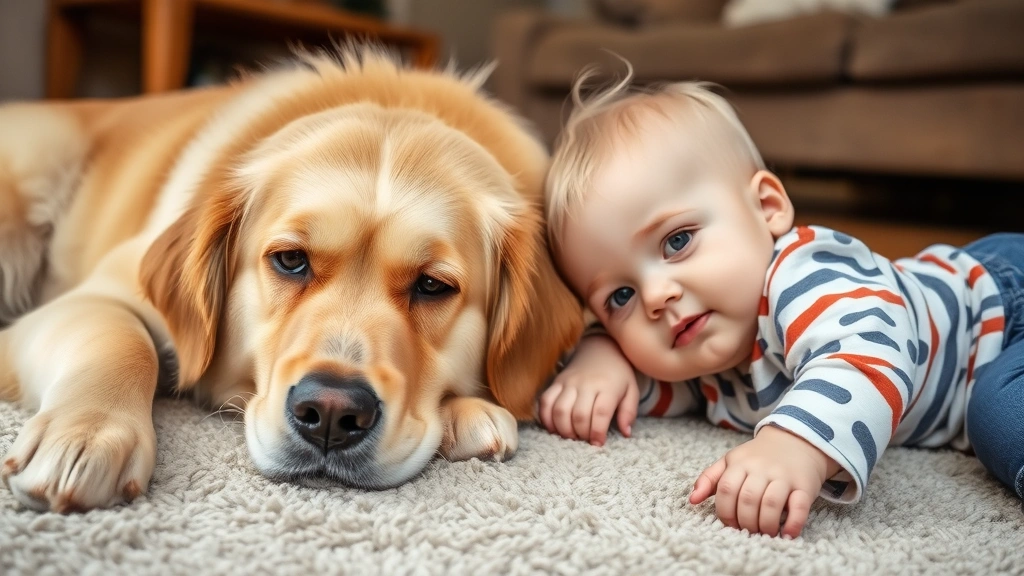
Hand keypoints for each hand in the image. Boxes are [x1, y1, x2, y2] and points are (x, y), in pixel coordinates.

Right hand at [538, 335, 638, 445]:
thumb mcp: (631, 390)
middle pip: (578, 415)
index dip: (597, 432)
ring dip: (563, 429)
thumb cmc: (618, 374)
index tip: (598, 443)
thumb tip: (626, 433)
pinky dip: (546, 417)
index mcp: (607, 387)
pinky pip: (545, 401)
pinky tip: (553, 428)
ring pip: (559, 410)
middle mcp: (586, 384)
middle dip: (581, 434)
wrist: (601, 349)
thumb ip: (629, 412)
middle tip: (585, 440)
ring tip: (571, 436)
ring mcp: (569, 382)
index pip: (600, 413)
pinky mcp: (557, 382)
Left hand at [688, 426, 841, 537]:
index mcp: (740, 463)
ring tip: (764, 533)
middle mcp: (762, 468)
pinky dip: (792, 524)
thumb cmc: (758, 458)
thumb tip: (692, 501)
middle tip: (747, 531)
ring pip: (770, 505)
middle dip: (744, 522)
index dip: (724, 512)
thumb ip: (710, 479)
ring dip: (765, 525)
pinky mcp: (804, 486)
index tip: (729, 524)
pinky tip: (785, 534)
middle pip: (747, 500)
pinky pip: (799, 507)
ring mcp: (784, 477)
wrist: (796, 441)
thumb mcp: (731, 462)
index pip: (726, 489)